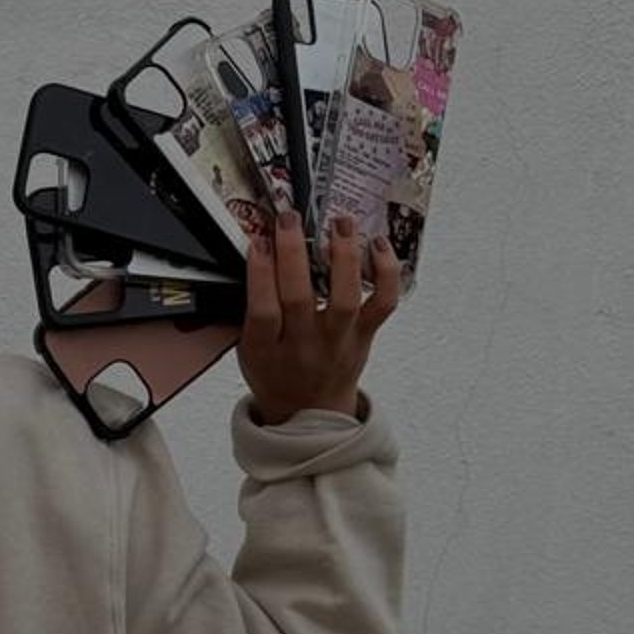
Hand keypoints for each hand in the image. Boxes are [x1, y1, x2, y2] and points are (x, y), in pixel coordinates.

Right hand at [236, 210, 399, 424]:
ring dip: (342, 256)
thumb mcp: (246, 350)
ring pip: (344, 298)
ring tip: (339, 223)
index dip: (260, 275)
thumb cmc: (276, 375)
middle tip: (290, 219)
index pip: (262, 312)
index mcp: (266, 351)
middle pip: (300, 298)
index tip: (259, 241)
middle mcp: (303, 346)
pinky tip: (378, 245)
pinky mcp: (364, 336)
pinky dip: (386, 273)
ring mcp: (337, 341)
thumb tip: (254, 256)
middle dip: (293, 253)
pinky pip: (382, 304)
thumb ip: (249, 310)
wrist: (310, 414)